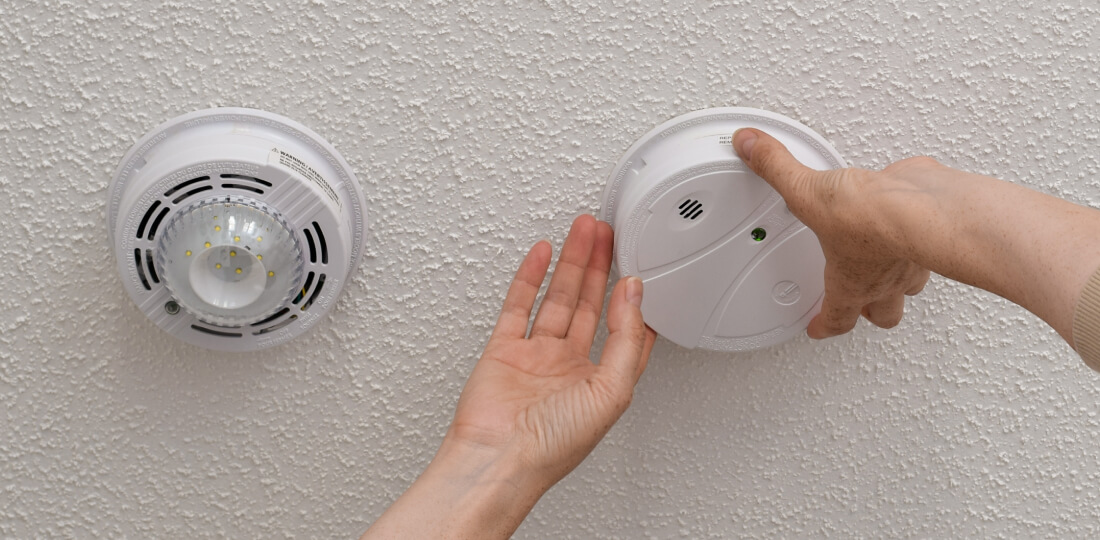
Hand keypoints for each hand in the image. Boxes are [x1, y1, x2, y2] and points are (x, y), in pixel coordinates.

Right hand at [450, 214, 656, 488]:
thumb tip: (634, 295)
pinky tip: (543, 253)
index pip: (625, 333)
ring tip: (583, 230)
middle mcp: (568, 367)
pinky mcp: (504, 349)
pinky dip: (531, 277)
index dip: (634, 301)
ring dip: (572, 263)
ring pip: (558, 297)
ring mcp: (535, 356)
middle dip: (601, 267)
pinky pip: (519, 304)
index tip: (641, 269)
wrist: (498, 458)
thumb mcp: (612, 393)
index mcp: (599, 382)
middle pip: (590, 305)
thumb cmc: (551, 446)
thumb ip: (626, 340)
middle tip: (609, 234)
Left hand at [733, 128, 931, 338]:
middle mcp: (885, 278)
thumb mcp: (807, 191)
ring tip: (889, 272)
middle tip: (863, 310)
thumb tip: (748, 146)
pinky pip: (926, 243)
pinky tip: (912, 225)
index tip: (818, 329)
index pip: (836, 317)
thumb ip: (776, 166)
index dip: (824, 326)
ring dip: (900, 284)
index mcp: (851, 282)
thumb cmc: (869, 220)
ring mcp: (913, 261)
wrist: (922, 207)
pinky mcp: (933, 233)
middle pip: (883, 314)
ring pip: (909, 287)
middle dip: (872, 315)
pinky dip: (919, 239)